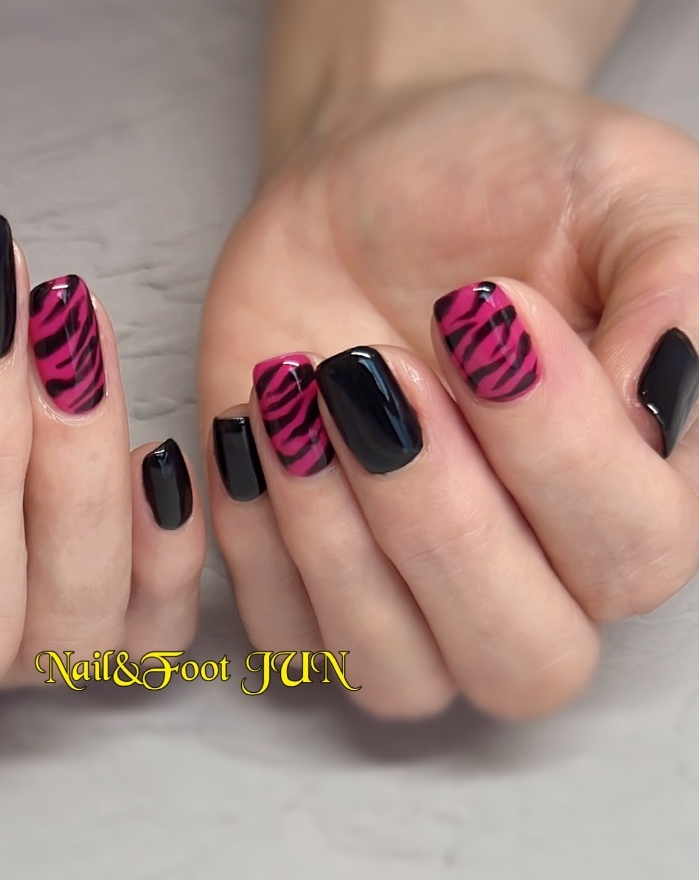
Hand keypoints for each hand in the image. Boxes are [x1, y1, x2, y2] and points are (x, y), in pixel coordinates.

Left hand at [199, 73, 698, 720]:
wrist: (372, 189)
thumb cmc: (509, 184)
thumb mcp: (622, 190)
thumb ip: (676, 289)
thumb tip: (653, 401)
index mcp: (637, 496)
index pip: (632, 553)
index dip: (557, 448)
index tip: (478, 305)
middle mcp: (534, 577)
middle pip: (520, 660)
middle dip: (438, 521)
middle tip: (372, 370)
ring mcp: (410, 596)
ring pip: (394, 674)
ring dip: (331, 538)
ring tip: (294, 388)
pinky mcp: (305, 582)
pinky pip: (281, 632)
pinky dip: (250, 539)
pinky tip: (244, 422)